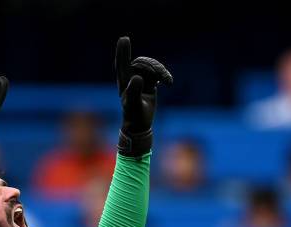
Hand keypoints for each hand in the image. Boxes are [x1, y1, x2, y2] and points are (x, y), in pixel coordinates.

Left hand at [115, 36, 171, 156]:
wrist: (140, 124)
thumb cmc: (133, 115)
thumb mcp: (133, 104)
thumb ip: (133, 91)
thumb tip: (136, 77)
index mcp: (123, 80)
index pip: (122, 62)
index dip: (123, 51)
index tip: (124, 38)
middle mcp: (130, 77)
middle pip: (142, 62)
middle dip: (153, 66)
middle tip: (162, 76)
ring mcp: (140, 78)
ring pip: (151, 66)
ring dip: (160, 71)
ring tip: (167, 81)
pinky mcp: (148, 82)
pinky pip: (157, 72)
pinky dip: (164, 75)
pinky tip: (168, 83)